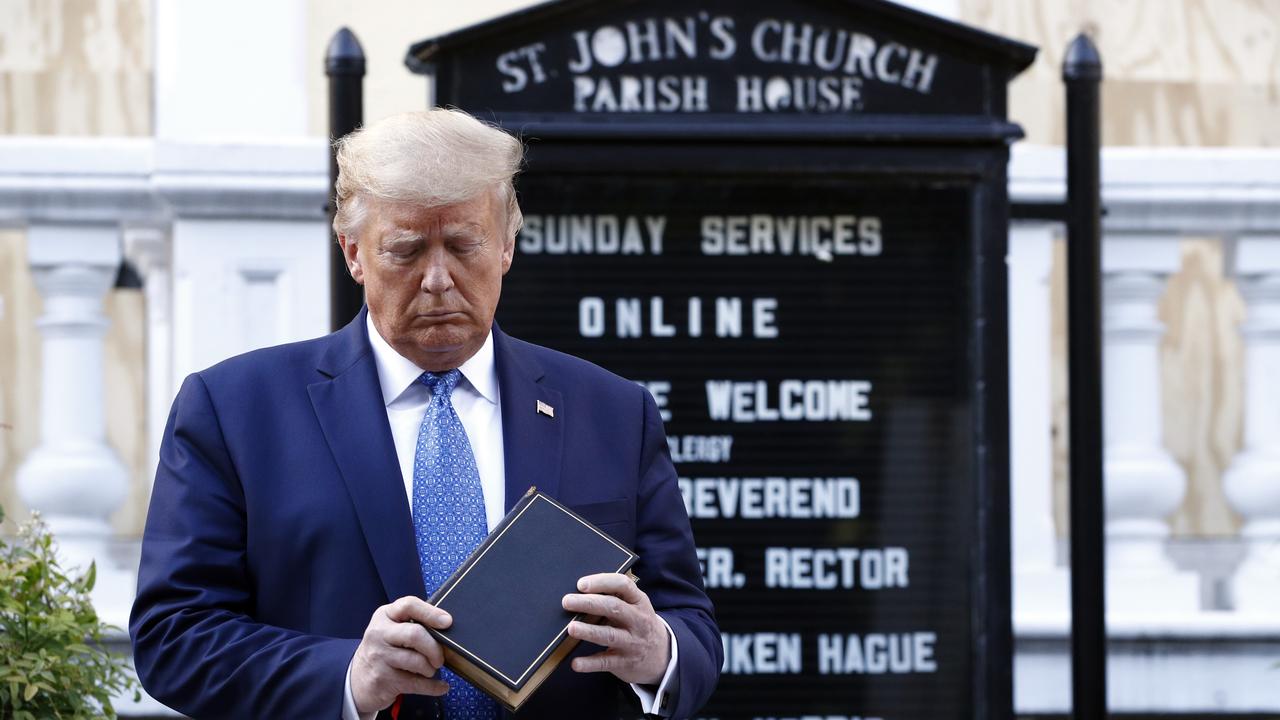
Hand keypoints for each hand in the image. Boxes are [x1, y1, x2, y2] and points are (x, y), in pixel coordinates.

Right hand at [350, 596, 451, 713]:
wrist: (357, 679)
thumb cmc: (384, 649)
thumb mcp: (391, 629)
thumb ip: (413, 623)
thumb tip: (447, 626)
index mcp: (384, 616)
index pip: (408, 606)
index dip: (430, 613)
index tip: (447, 622)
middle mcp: (379, 634)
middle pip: (415, 635)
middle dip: (434, 648)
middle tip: (439, 658)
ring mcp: (379, 657)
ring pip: (416, 661)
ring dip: (430, 668)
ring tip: (430, 670)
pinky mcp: (383, 680)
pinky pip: (416, 683)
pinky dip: (433, 687)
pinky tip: (441, 686)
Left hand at [562, 573, 670, 685]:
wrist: (662, 656)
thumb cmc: (638, 624)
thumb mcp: (635, 607)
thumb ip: (614, 598)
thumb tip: (579, 592)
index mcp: (639, 601)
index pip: (623, 585)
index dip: (602, 582)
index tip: (581, 584)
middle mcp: (638, 620)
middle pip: (613, 608)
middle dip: (589, 603)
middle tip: (567, 601)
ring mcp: (633, 642)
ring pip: (610, 635)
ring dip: (589, 631)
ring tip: (571, 628)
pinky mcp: (625, 662)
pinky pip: (606, 662)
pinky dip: (590, 663)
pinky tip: (575, 663)